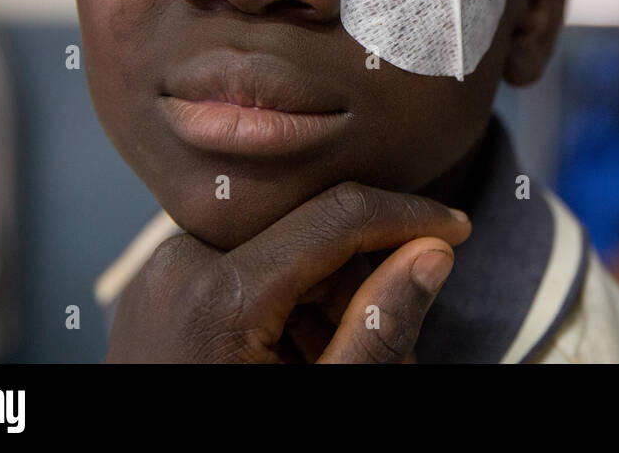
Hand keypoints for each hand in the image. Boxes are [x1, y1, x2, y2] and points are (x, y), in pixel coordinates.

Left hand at [105, 181, 471, 362]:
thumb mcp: (321, 403)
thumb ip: (380, 328)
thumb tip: (435, 252)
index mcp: (219, 291)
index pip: (339, 214)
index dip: (410, 215)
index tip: (458, 229)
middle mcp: (180, 262)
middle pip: (310, 235)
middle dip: (363, 282)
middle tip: (394, 349)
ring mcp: (162, 274)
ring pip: (282, 252)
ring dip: (326, 300)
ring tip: (334, 364)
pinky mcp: (159, 289)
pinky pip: (244, 270)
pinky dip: (286, 308)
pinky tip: (297, 360)